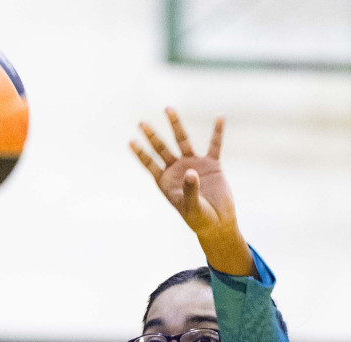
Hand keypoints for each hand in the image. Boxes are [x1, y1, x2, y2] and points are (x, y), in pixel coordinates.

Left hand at [131, 109, 252, 275]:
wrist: (218, 223)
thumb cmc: (199, 219)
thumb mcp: (191, 208)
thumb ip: (189, 190)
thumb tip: (190, 171)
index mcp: (166, 182)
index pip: (150, 164)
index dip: (140, 154)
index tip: (130, 142)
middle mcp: (177, 169)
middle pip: (162, 148)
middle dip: (152, 136)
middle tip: (141, 123)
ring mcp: (194, 164)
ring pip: (183, 140)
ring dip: (176, 125)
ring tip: (168, 108)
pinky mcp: (212, 164)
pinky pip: (215, 145)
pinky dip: (217, 131)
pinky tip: (220, 117)